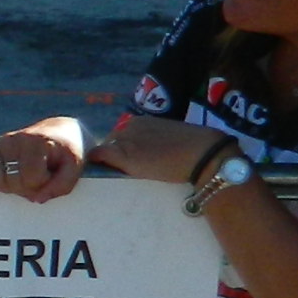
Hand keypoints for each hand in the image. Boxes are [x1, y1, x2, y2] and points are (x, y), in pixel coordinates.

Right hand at [0, 120, 86, 203]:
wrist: (59, 132)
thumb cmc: (67, 152)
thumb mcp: (75, 168)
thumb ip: (61, 186)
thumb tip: (37, 200)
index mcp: (38, 143)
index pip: (31, 177)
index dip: (41, 184)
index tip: (50, 177)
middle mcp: (16, 139)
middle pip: (11, 181)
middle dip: (25, 188)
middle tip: (37, 180)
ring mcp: (1, 141)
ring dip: (6, 186)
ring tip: (20, 179)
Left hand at [91, 115, 224, 185]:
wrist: (203, 154)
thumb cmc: (195, 150)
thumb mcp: (169, 139)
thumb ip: (152, 142)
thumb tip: (146, 154)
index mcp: (142, 121)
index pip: (121, 136)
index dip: (120, 150)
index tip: (124, 162)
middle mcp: (130, 126)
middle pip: (110, 143)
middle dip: (113, 156)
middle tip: (120, 172)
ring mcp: (126, 139)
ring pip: (104, 151)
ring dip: (107, 162)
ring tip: (115, 176)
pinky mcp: (123, 154)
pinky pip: (99, 156)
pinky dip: (94, 164)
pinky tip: (97, 175)